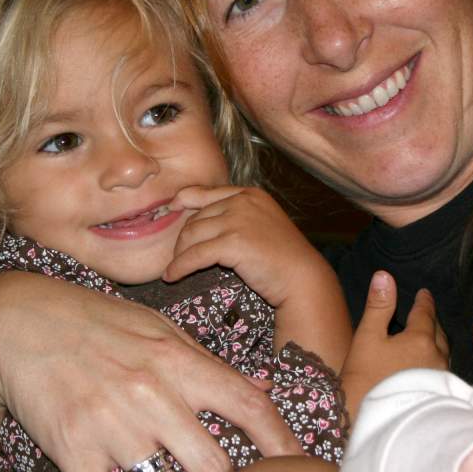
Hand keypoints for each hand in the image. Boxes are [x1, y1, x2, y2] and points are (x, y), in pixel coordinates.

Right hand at [0, 271, 302, 471]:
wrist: (18, 324)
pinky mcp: (72, 448)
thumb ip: (208, 363)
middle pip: (215, 466)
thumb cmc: (94, 322)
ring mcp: (112, 424)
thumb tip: (261, 387)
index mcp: (179, 361)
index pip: (249, 404)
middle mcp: (153, 394)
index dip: (281, 442)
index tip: (298, 467)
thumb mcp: (158, 329)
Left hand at [165, 184, 351, 368]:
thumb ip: (235, 216)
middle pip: (195, 217)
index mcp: (249, 194)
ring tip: (175, 268)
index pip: (204, 193)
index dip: (182, 201)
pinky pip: (194, 255)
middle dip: (184, 238)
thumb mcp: (260, 225)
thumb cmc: (282, 257)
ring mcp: (238, 220)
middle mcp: (242, 201)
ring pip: (191, 235)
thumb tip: (198, 220)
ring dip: (179, 254)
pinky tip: (172, 276)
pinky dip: (180, 267)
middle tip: (179, 256)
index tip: (170, 211)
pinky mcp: (232, 243)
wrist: (302, 278)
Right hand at [339, 271, 448, 418]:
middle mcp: (437, 357)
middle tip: (426, 313)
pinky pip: (440, 370)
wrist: (379, 426)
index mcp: (420, 339)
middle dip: (432, 321)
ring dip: (436, 341)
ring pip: (442, 353)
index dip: (424, 301)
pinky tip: (427, 367)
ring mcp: (440, 379)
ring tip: (428, 337)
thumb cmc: (367, 381)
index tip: (424, 293)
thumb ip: (378, 307)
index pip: (425, 313)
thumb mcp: (367, 339)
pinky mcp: (439, 397)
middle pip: (438, 333)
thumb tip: (384, 276)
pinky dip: (434, 361)